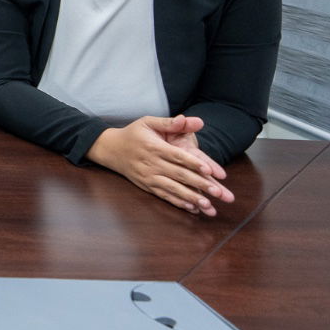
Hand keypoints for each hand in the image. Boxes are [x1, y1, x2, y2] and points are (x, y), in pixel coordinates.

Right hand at [88, 116, 233, 215]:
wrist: (110, 149)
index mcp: (154, 147)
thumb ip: (171, 122)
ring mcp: (148, 177)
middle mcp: (151, 164)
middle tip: (219, 193)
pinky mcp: (147, 186)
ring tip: (208, 206)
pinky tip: (192, 209)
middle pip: (179, 175)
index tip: (210, 170)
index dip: (194, 163)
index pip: (177, 156)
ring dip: (191, 198)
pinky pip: (164, 196)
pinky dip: (178, 203)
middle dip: (200, 184)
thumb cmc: (133, 133)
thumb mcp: (149, 122)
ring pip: (173, 189)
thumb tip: (193, 120)